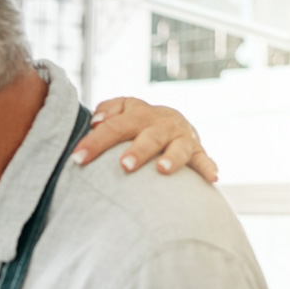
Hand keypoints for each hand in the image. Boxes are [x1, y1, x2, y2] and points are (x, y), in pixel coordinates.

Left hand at [71, 97, 217, 182]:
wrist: (172, 122)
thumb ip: (109, 110)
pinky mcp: (196, 151)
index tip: (77, 159)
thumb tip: (96, 119)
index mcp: (138, 115)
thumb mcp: (124, 110)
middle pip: (148, 136)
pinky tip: (212, 178)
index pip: (114, 126)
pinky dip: (208, 167)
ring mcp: (180, 137)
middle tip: (124, 165)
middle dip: (137, 150)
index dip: (95, 141)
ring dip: (171, 158)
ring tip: (162, 169)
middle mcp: (161, 123)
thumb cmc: (137, 123)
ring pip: (177, 147)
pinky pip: (203, 160)